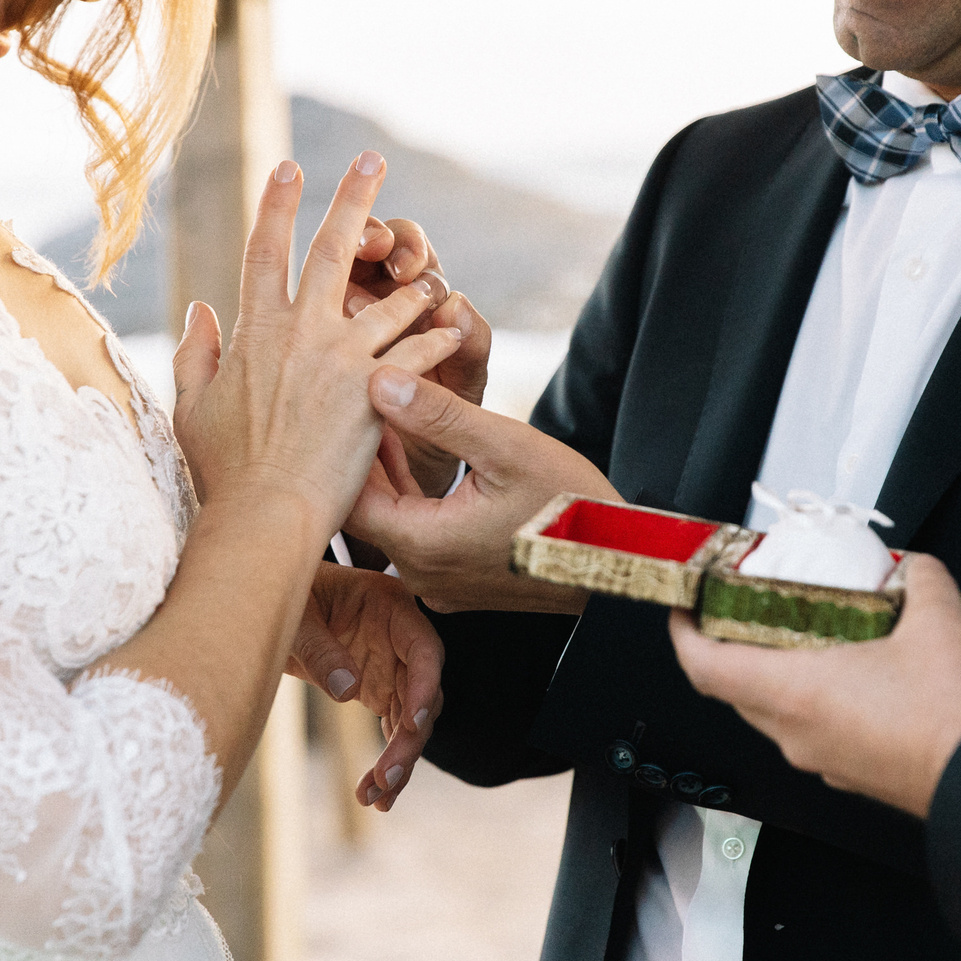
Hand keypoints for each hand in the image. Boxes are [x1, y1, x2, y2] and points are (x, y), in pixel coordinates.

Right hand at [172, 155, 465, 534]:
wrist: (263, 513)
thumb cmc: (224, 469)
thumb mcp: (192, 405)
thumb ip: (194, 352)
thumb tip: (199, 309)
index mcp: (255, 329)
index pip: (264, 249)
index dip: (277, 204)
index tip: (289, 168)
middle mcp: (301, 331)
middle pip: (332, 248)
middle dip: (355, 198)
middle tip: (374, 159)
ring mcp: (342, 358)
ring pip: (391, 300)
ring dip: (415, 283)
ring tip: (432, 272)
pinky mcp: (376, 391)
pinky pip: (418, 351)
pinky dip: (439, 336)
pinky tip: (455, 327)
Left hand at [286, 563, 444, 810]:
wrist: (274, 601)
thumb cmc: (288, 595)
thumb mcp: (296, 616)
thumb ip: (320, 649)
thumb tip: (348, 691)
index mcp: (392, 606)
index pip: (424, 648)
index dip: (426, 686)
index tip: (414, 723)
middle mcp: (402, 640)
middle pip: (424, 694)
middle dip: (409, 740)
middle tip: (385, 778)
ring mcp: (394, 668)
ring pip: (412, 721)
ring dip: (399, 761)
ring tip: (375, 799)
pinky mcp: (380, 691)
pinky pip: (392, 731)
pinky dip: (386, 762)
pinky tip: (372, 795)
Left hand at [346, 367, 618, 612]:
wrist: (623, 562)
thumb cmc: (573, 507)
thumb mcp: (506, 447)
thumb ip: (439, 415)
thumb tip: (379, 379)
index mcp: (424, 547)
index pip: (347, 497)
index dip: (340, 445)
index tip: (338, 401)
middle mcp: (422, 574)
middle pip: (365, 508)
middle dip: (359, 452)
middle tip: (348, 396)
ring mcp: (440, 581)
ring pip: (389, 517)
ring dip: (383, 469)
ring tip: (373, 409)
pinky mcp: (457, 578)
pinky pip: (413, 529)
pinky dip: (407, 489)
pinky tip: (404, 444)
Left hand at [668, 555, 960, 816]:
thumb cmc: (957, 714)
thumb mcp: (939, 619)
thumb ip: (919, 581)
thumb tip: (914, 569)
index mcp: (796, 695)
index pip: (706, 668)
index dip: (684, 635)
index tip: (684, 607)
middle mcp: (799, 736)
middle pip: (738, 690)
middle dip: (736, 646)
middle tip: (752, 606)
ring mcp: (827, 763)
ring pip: (779, 714)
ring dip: (782, 673)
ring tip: (810, 631)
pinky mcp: (859, 776)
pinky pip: (818, 733)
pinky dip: (819, 700)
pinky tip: (858, 671)